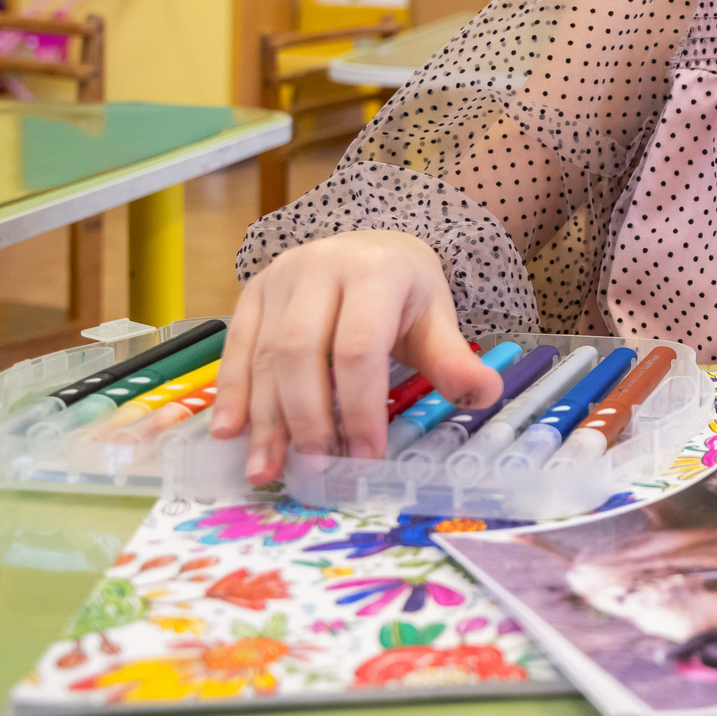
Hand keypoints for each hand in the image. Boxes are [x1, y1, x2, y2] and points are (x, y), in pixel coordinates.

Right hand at [211, 230, 496, 483]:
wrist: (372, 245)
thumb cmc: (405, 290)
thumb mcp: (435, 317)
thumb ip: (453, 358)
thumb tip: (485, 395)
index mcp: (375, 271)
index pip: (359, 348)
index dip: (359, 407)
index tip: (365, 457)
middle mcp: (319, 267)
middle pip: (301, 352)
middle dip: (307, 417)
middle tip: (316, 468)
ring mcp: (278, 278)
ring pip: (264, 354)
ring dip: (265, 418)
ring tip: (267, 470)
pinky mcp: (252, 293)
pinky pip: (236, 347)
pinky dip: (232, 394)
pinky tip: (231, 434)